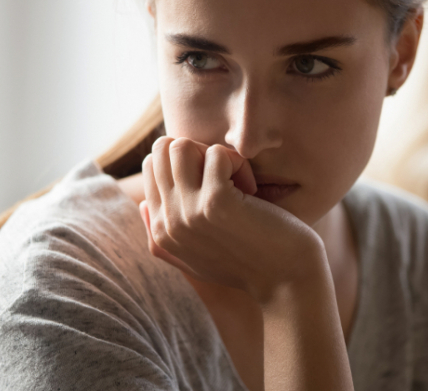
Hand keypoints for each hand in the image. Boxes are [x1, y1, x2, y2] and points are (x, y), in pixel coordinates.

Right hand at [140, 137, 325, 303]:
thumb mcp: (195, 259)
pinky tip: (252, 191)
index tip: (215, 187)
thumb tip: (142, 203)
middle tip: (226, 180)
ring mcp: (189, 211)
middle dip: (198, 153)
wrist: (285, 282)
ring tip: (237, 182)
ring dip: (216, 156)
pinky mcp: (216, 202)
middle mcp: (167, 221)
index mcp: (159, 231)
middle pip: (163, 150)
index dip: (188, 163)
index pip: (152, 166)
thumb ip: (162, 236)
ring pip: (181, 145)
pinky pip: (218, 153)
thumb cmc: (248, 266)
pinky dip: (239, 164)